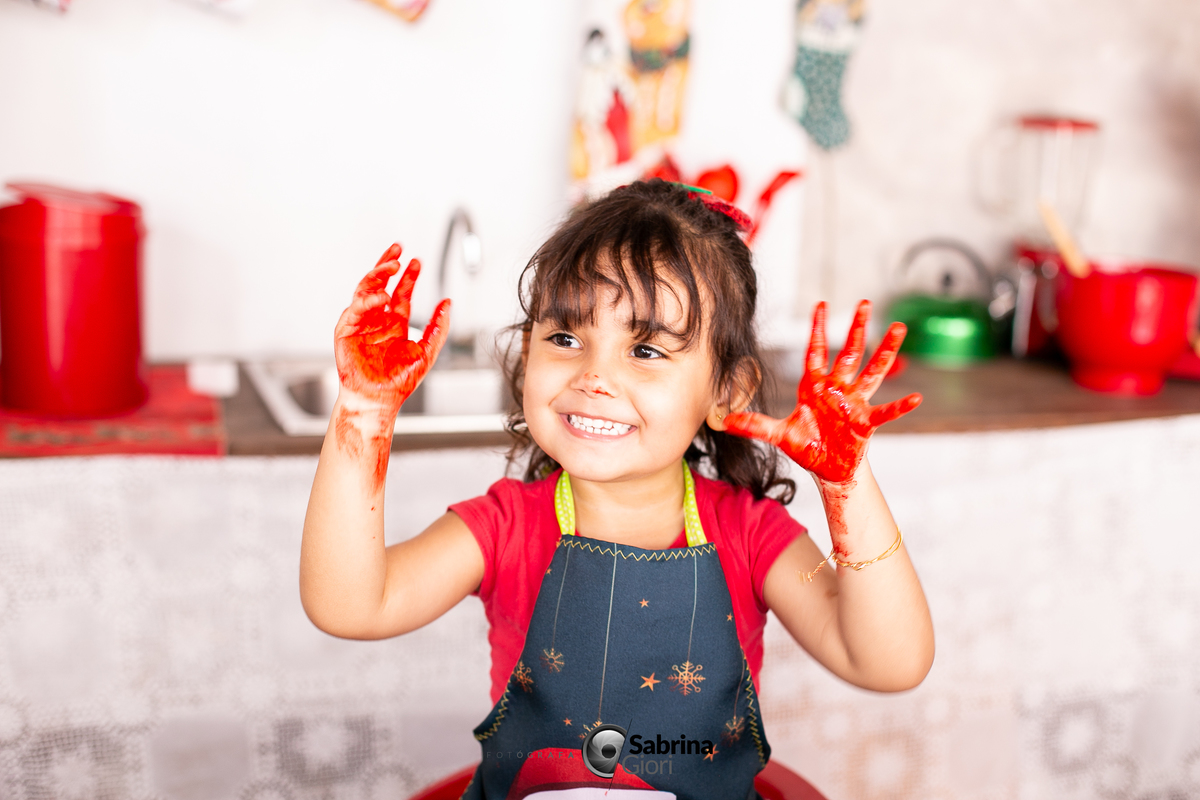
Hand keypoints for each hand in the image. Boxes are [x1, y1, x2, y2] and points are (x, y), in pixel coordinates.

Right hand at [334, 243, 450, 410]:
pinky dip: (367, 301)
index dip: (408, 277)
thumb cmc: (399, 382)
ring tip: (392, 265)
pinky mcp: (345, 332)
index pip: (401, 293)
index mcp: (394, 324)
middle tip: (398, 249)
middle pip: (379, 284)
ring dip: (377, 275)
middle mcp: (376, 321)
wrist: (379, 400)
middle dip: (387, 265)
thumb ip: (438, 327)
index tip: (417, 262)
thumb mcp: (427, 351)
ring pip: (365, 291)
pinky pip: (354, 310)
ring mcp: (359, 324)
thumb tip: (448, 303)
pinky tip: (382, 296)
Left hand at [724, 300, 920, 483]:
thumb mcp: (780, 435)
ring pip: (872, 372)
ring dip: (885, 351)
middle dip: (855, 329)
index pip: (815, 352)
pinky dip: (900, 407)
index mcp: (815, 387)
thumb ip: (756, 426)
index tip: (820, 304)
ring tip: (898, 328)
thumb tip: (725, 422)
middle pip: (848, 353)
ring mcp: (854, 403)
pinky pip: (885, 412)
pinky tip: (917, 398)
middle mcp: (837, 389)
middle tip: (864, 303)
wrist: (828, 469)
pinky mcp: (866, 423)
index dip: (816, 329)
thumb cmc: (807, 447)